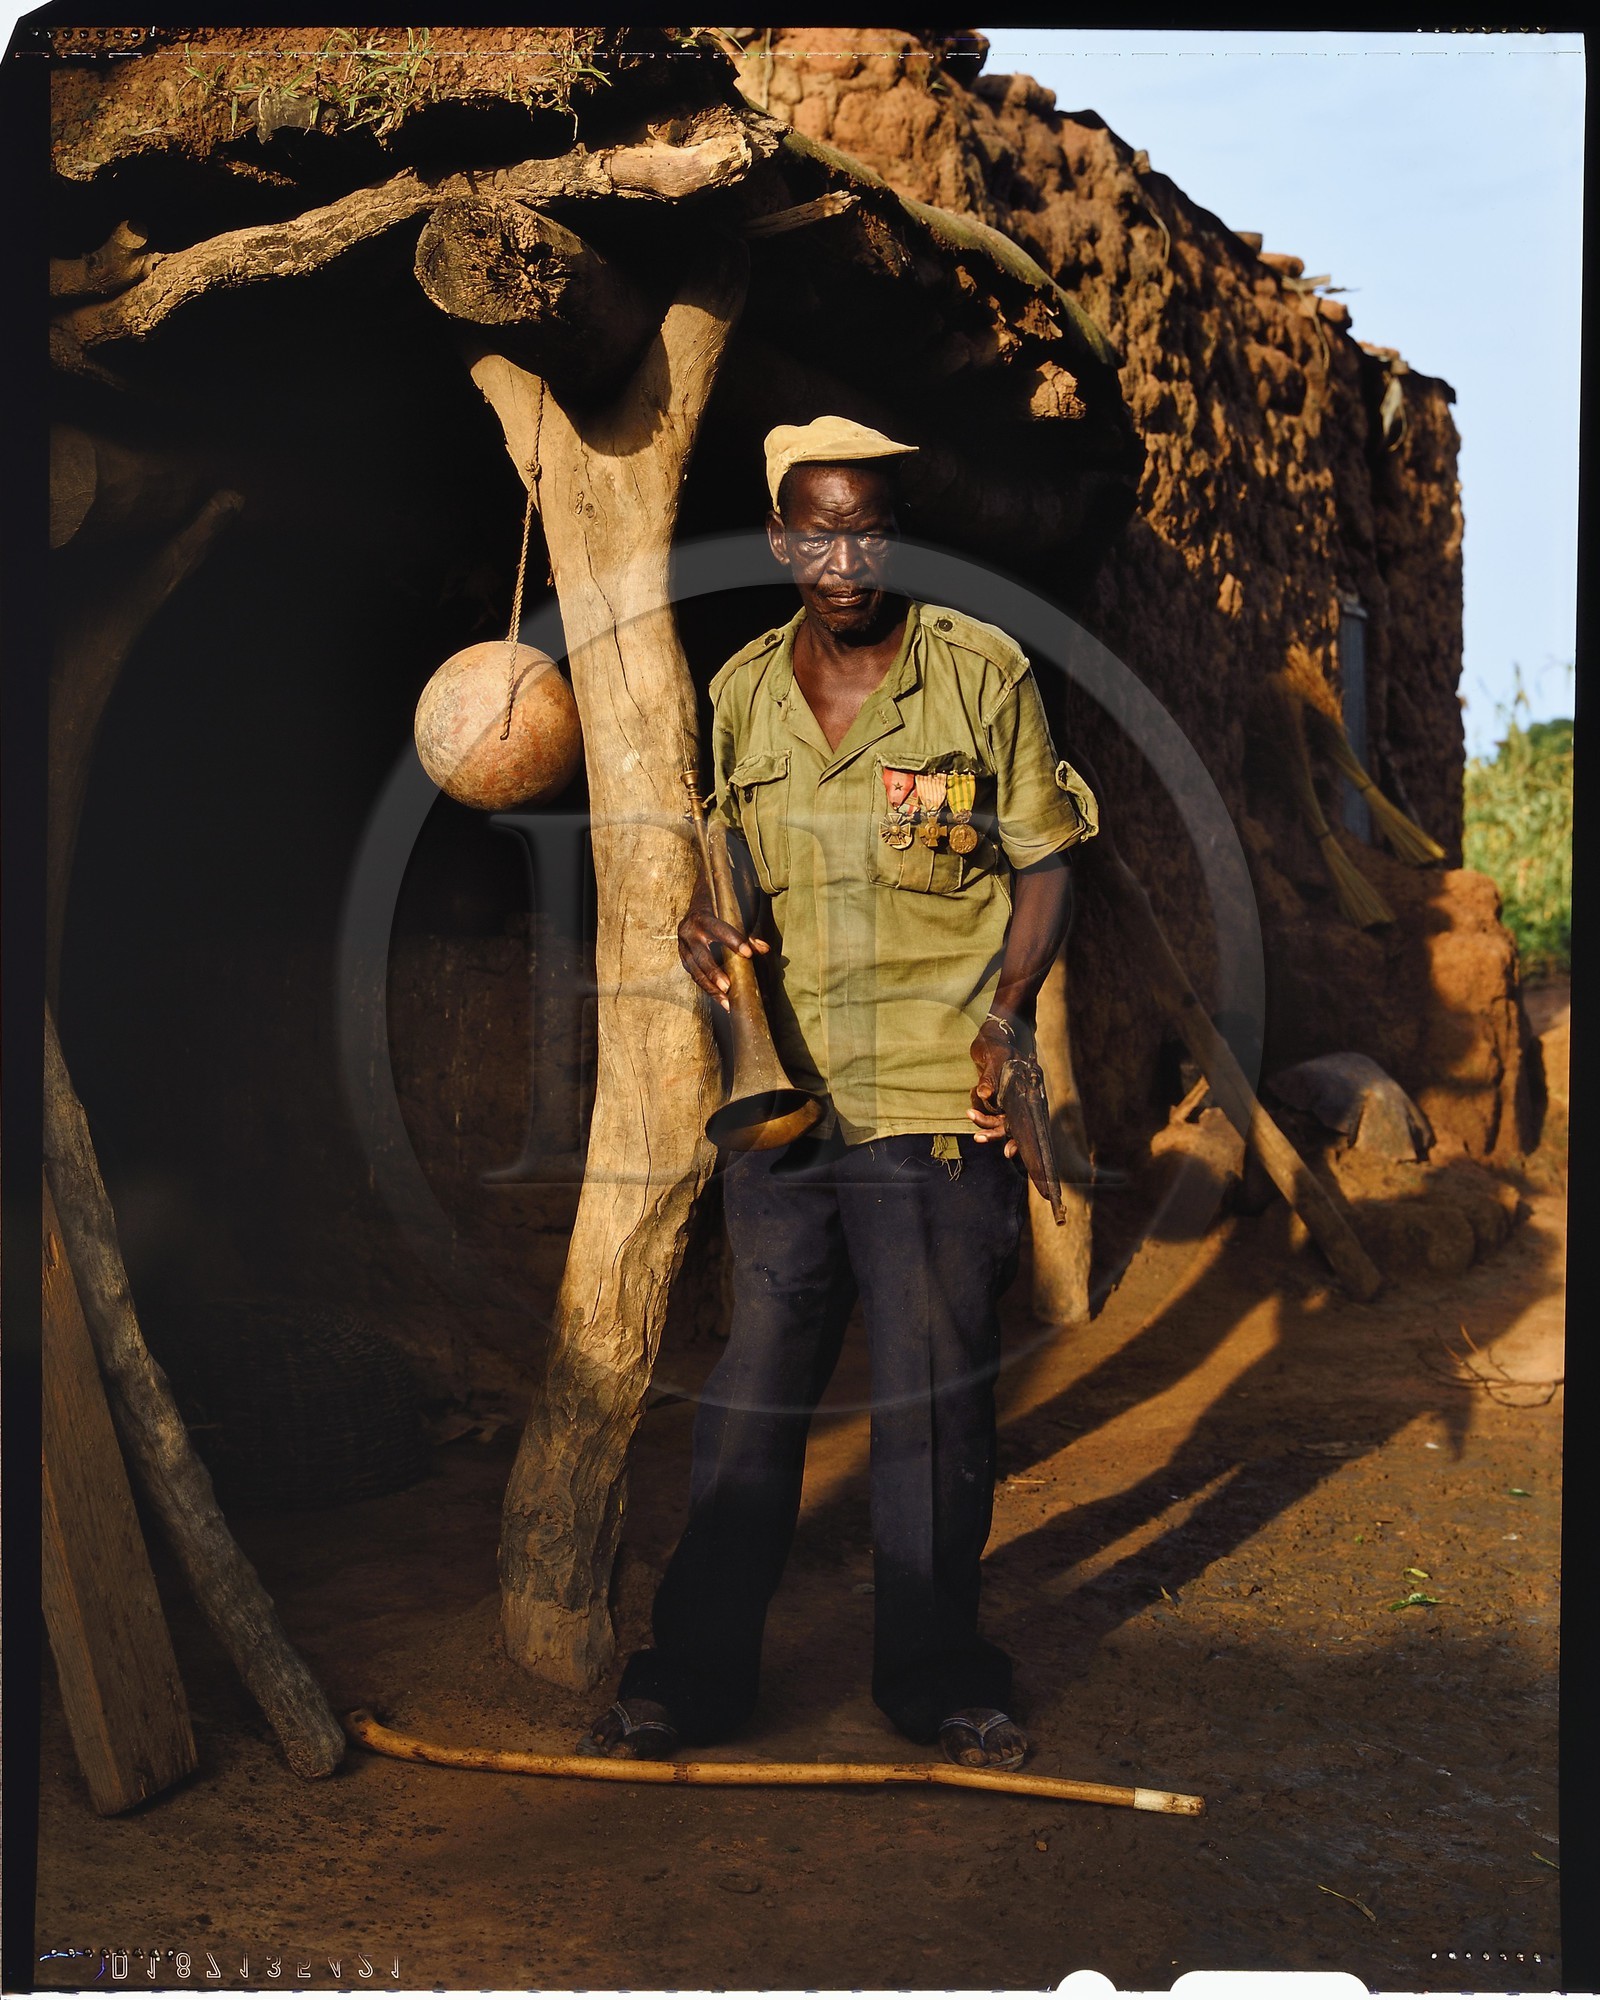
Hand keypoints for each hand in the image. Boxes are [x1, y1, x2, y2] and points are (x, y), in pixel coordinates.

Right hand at [678, 908, 768, 1010]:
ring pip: (695, 971)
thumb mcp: (730, 917)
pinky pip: (695, 975)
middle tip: (728, 987)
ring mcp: (683, 947)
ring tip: (725, 1002)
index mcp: (702, 919)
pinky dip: (708, 988)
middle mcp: (689, 933)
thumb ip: (747, 934)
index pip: (718, 929)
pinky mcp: (683, 958)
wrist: (695, 908)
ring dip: (711, 988)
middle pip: (701, 956)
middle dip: (714, 973)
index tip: (748, 954)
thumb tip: (764, 949)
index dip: (733, 941)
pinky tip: (720, 998)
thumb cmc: (717, 913)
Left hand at [967, 1018, 1018, 1158]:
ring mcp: (1012, 1097)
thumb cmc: (997, 1041)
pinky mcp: (1001, 1095)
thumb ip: (990, 1076)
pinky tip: (971, 1111)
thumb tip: (983, 1094)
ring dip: (986, 1123)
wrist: (994, 1030)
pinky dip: (983, 1114)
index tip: (1007, 1152)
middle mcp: (1022, 1097)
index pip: (1026, 1121)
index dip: (1018, 1139)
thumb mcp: (994, 1056)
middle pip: (1013, 1124)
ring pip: (1002, 1119)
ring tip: (970, 1116)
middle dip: (996, 1133)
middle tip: (978, 1138)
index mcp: (1027, 1090)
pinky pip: (993, 1111)